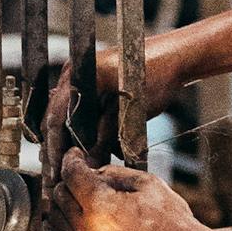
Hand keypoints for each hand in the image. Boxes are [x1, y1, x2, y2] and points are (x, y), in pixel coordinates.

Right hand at [41, 50, 182, 161]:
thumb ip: (105, 137)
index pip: (56, 117)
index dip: (55, 147)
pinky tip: (108, 148)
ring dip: (83, 140)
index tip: (56, 171)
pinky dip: (95, 129)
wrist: (176, 57)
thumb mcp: (128, 112)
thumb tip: (87, 164)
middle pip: (60, 118)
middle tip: (67, 172)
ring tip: (91, 164)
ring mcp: (84, 77)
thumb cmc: (157, 78)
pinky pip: (87, 110)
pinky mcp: (95, 83)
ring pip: (74, 117)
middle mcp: (74, 74)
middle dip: (66, 147)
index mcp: (78, 74)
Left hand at [48, 149, 217, 230]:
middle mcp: (87, 230)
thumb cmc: (173, 222)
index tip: (75, 153)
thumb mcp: (149, 184)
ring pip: (56, 218)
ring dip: (64, 201)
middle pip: (59, 195)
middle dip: (69, 178)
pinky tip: (84, 213)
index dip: (71, 158)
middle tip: (84, 171)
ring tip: (82, 191)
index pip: (71, 175)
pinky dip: (67, 221)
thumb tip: (96, 173)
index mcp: (100, 206)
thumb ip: (116, 174)